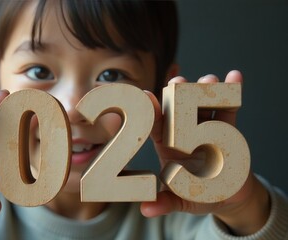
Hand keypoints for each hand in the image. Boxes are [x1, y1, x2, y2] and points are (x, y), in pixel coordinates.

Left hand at [141, 70, 270, 235]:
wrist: (228, 195)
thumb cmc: (198, 195)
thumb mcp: (182, 201)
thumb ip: (166, 204)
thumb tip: (145, 210)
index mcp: (168, 146)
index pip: (157, 126)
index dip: (152, 112)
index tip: (146, 96)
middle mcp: (184, 132)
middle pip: (178, 108)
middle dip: (177, 93)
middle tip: (178, 82)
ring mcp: (204, 127)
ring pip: (202, 103)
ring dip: (205, 89)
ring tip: (208, 80)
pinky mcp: (226, 127)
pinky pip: (228, 108)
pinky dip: (232, 92)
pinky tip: (235, 77)